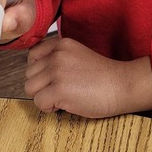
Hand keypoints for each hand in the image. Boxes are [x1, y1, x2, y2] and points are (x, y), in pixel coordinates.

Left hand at [24, 37, 151, 118]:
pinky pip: (38, 102)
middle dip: (42, 86)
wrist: (122, 85)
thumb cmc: (103, 76)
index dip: (40, 71)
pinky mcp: (58, 89)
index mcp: (61, 44)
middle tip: (61, 90)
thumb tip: (38, 74)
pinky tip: (65, 104)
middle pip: (29, 74)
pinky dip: (49, 108)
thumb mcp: (78, 56)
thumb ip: (58, 58)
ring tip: (63, 97)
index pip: (32, 56)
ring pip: (30, 89)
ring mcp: (56, 71)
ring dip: (44, 97)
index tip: (52, 78)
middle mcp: (56, 55)